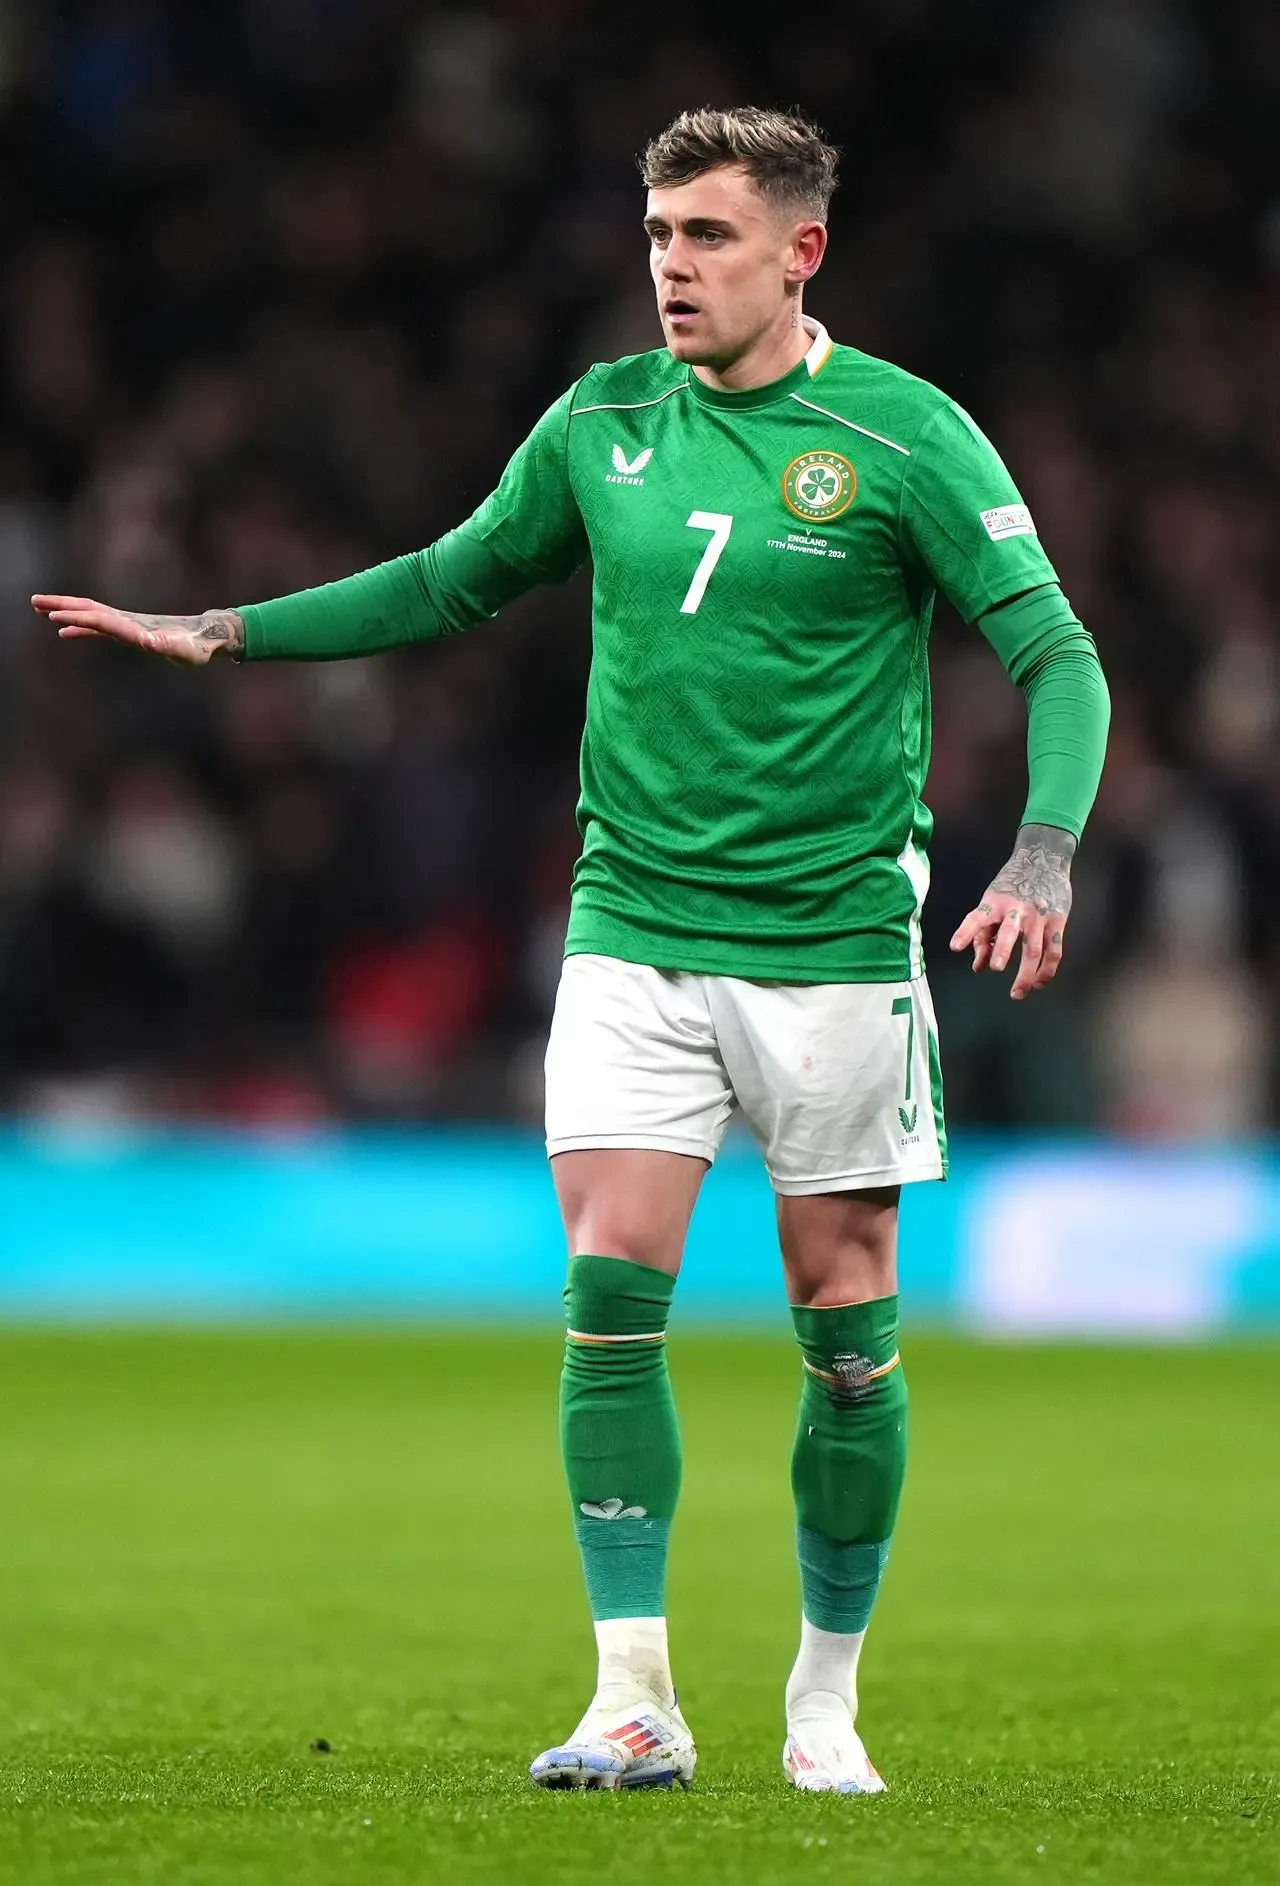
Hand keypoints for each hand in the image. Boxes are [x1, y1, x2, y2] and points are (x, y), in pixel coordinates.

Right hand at [31, 595, 242, 664]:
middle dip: (63, 605)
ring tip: (39, 608)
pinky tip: (63, 633)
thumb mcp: (185, 650)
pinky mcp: (130, 632)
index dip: (79, 620)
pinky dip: (80, 628)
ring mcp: (127, 625)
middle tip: (35, 601)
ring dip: (66, 611)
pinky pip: (98, 628)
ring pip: (90, 614)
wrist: (207, 637)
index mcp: (136, 627)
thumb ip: (168, 646)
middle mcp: (128, 622)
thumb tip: (149, 642)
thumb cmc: (198, 647)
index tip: (57, 618)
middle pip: (89, 609)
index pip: (102, 621)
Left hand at [949, 823, 1074, 1000]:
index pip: (976, 918)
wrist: (1044, 858)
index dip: (965, 932)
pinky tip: (1038, 983)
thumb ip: (983, 935)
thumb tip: (977, 966)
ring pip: (1035, 949)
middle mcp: (1017, 910)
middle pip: (1010, 932)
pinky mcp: (1057, 922)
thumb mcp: (992, 900)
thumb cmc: (1012, 885)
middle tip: (996, 967)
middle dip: (1002, 949)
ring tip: (1017, 992)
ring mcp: (1039, 917)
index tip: (954, 946)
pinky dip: (1047, 970)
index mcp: (995, 902)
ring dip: (1027, 973)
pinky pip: (1054, 951)